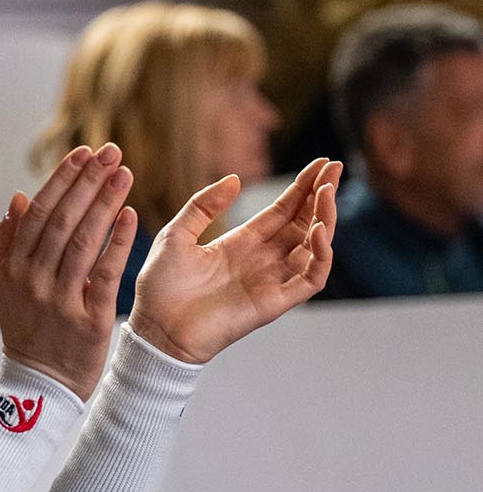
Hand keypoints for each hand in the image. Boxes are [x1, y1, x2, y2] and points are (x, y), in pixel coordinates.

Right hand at [0, 144, 137, 401]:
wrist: (39, 389)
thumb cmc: (28, 333)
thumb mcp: (7, 289)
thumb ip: (8, 244)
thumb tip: (15, 198)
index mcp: (15, 269)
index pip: (38, 213)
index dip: (61, 180)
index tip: (82, 153)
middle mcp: (35, 280)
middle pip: (62, 220)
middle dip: (86, 181)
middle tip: (110, 151)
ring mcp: (61, 300)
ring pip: (83, 241)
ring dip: (104, 202)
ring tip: (123, 172)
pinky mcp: (90, 321)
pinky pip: (105, 274)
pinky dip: (118, 242)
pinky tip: (131, 215)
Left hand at [130, 158, 339, 365]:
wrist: (155, 328)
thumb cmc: (161, 287)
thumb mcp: (177, 234)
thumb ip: (204, 206)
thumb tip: (234, 178)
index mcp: (242, 243)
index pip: (283, 210)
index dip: (302, 188)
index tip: (321, 163)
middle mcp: (263, 260)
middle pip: (303, 223)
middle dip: (321, 195)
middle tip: (335, 167)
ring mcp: (272, 281)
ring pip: (314, 247)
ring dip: (325, 219)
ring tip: (327, 192)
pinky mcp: (275, 302)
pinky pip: (311, 278)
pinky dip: (322, 256)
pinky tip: (319, 230)